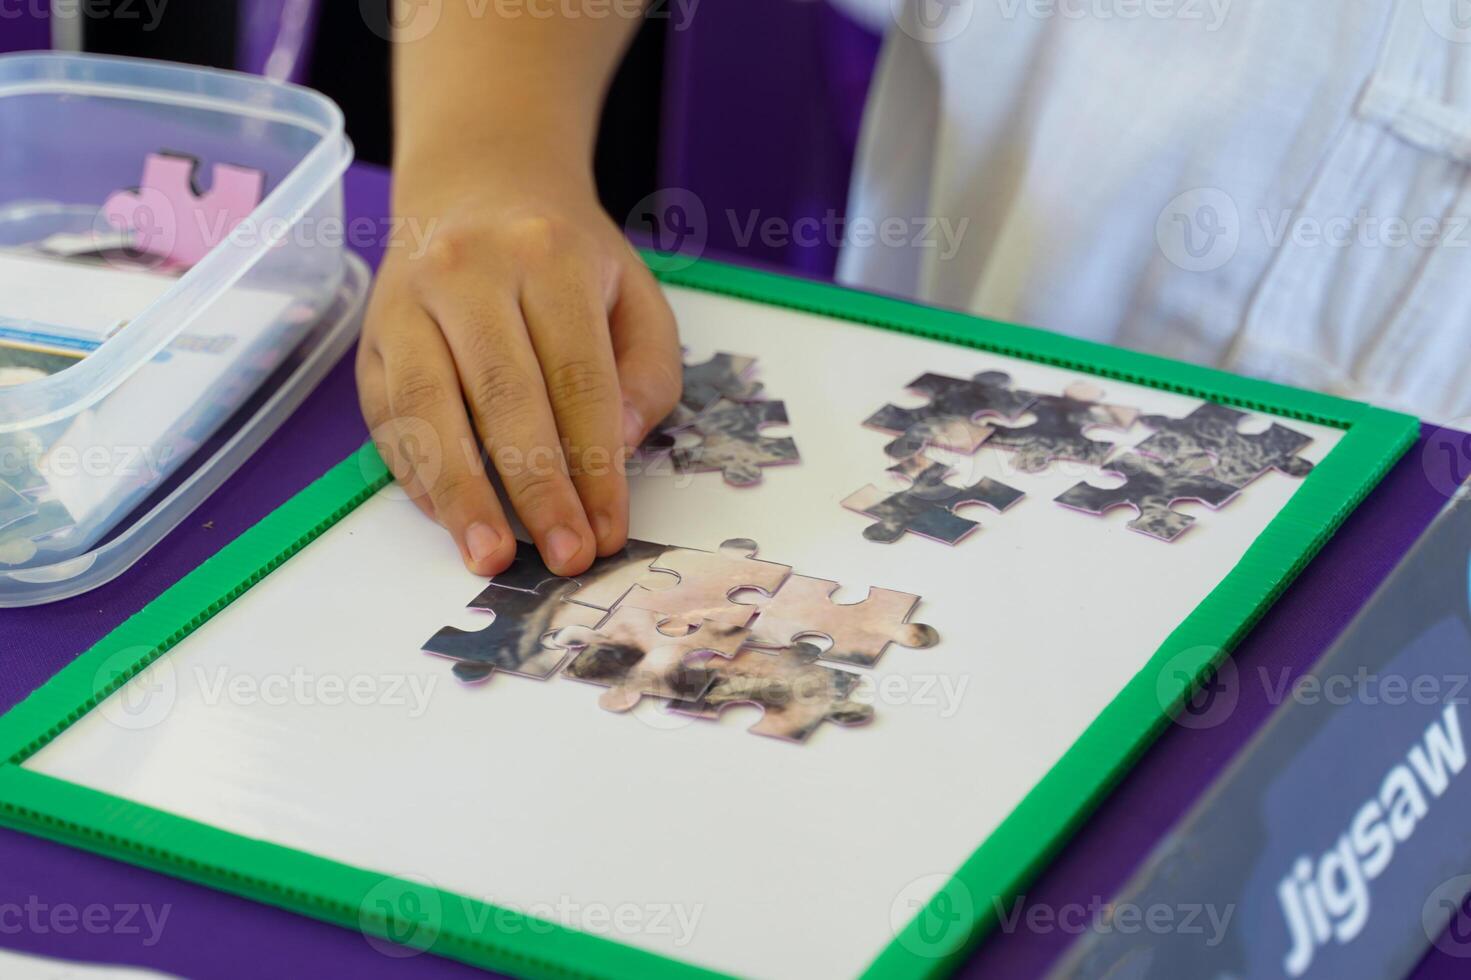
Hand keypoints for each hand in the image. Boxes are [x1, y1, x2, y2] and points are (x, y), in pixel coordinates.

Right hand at [357, 164, 680, 577]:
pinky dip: (417, 475)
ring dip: (461, 495)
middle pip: (504, 396)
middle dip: (537, 489)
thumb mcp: (636, 296)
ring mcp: (408, 301)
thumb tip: (618, 444)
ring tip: (488, 557)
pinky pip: (387, 416)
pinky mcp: (371, 335)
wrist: (478, 189)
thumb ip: (646, 372)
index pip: (577, 378)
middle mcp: (470, 272)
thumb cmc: (567, 260)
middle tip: (562, 557)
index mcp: (549, 257)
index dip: (595, 464)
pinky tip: (448, 518)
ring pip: (429, 409)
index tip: (608, 530)